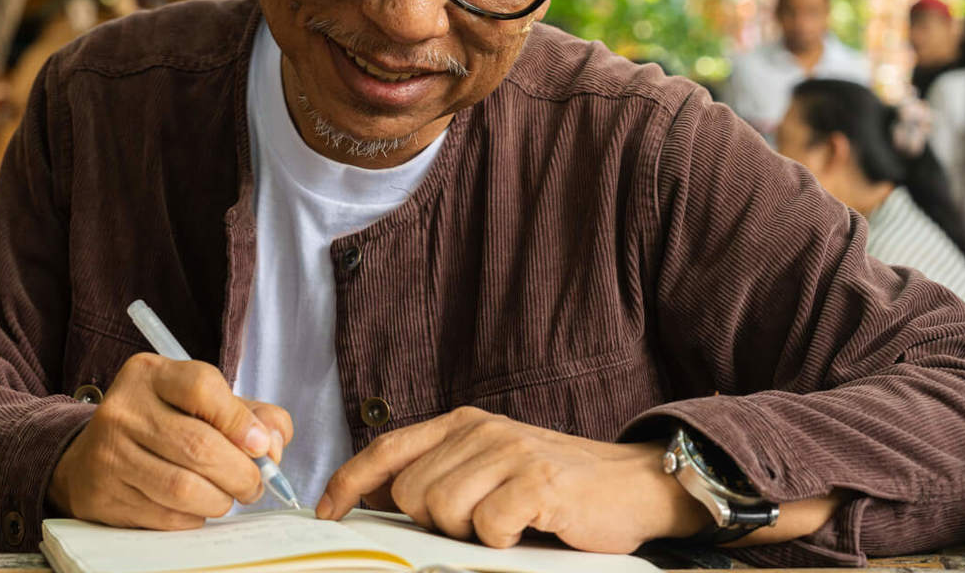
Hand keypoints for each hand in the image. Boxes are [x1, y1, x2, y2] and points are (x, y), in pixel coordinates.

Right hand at [48, 353, 292, 528]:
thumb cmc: (164, 427)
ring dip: (221, 500)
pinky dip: (194, 517)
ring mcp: (109, 454)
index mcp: (151, 375)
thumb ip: (251, 415)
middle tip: (254, 484)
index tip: (261, 445)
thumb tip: (273, 445)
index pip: (202, 388)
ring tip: (228, 497)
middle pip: (199, 446)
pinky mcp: (104, 496)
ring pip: (184, 488)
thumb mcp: (203, 404)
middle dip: (242, 474)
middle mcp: (123, 410)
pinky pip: (167, 517)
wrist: (94, 458)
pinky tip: (196, 507)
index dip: (241, 421)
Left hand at [316, 407, 703, 553]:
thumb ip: (440, 475)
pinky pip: (487, 525)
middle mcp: (483, 431)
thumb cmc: (561, 487)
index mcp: (464, 425)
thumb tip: (376, 499)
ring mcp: (511, 453)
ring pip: (441, 510)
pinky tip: (527, 529)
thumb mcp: (493, 469)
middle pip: (410, 492)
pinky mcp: (538, 482)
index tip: (327, 514)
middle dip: (432, 522)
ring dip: (469, 533)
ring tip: (506, 526)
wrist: (638, 486)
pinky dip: (502, 540)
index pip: (387, 449)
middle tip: (479, 524)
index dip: (348, 483)